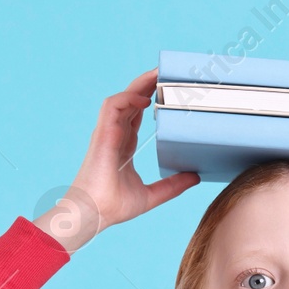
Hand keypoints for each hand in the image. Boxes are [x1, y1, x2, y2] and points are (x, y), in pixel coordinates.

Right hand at [35, 68, 199, 251]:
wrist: (94, 215)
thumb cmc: (113, 207)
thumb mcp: (151, 195)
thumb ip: (172, 186)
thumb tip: (195, 178)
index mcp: (124, 145)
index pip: (137, 114)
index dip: (151, 99)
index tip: (168, 90)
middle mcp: (115, 135)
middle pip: (131, 101)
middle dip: (148, 85)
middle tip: (166, 73)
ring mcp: (107, 133)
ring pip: (122, 98)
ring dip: (139, 85)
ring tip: (158, 75)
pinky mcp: (102, 134)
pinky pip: (112, 106)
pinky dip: (127, 98)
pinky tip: (143, 97)